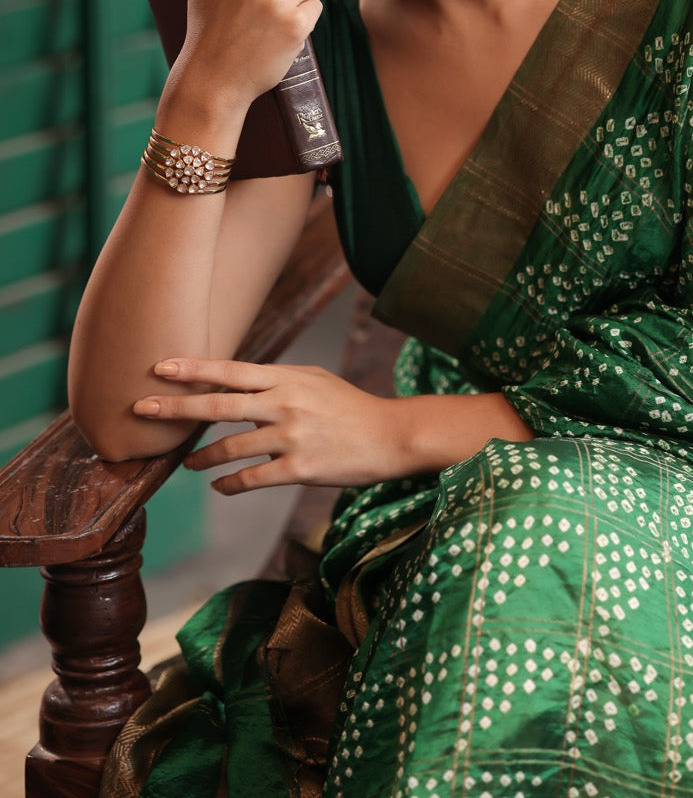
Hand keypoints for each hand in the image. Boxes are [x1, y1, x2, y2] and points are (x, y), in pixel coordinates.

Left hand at [133, 358, 403, 492]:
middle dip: (177, 407)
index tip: (160, 366)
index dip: (194, 369)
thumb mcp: (313, 380)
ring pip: (231, 447)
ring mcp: (291, 436)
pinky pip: (253, 478)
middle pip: (219, 405)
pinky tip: (219, 486)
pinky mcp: (299, 468)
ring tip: (186, 463)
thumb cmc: (349, 406)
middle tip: (142, 408)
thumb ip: (276, 380)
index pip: (231, 371)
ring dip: (201, 457)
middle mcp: (284, 403)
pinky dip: (230, 483)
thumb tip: (237, 383)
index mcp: (286, 378)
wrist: (389, 435)